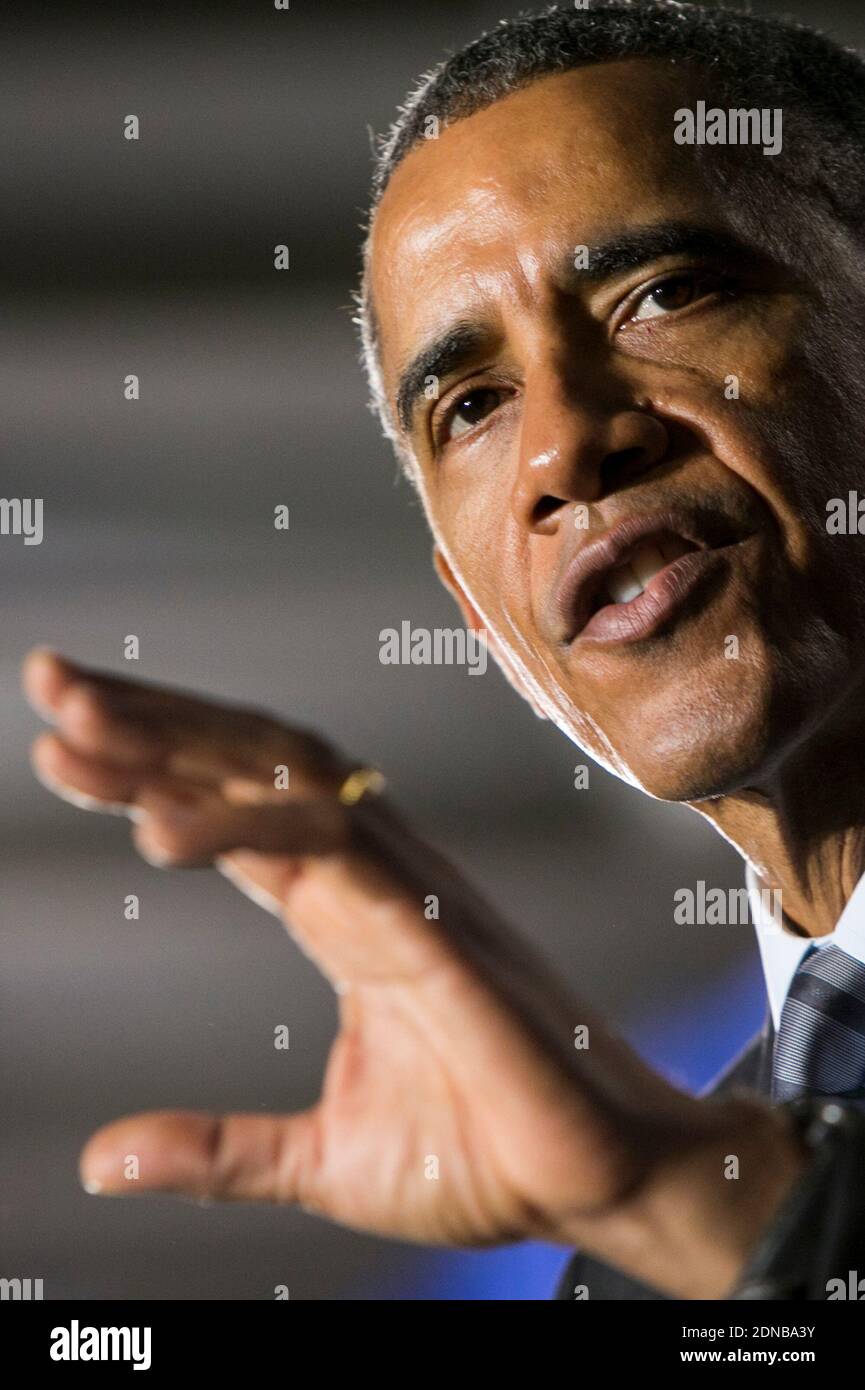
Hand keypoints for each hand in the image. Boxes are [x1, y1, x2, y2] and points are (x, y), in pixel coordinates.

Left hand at [22, 647, 805, 1294]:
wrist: (597, 1183)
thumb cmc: (484, 1156)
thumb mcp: (319, 1160)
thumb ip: (217, 1149)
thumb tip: (103, 1159)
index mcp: (344, 914)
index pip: (233, 812)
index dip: (150, 771)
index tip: (60, 746)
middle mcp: (369, 880)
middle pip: (250, 766)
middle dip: (149, 721)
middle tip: (51, 681)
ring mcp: (404, 891)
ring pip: (284, 780)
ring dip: (181, 745)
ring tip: (78, 728)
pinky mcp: (436, 927)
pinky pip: (335, 850)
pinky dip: (248, 829)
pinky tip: (163, 834)